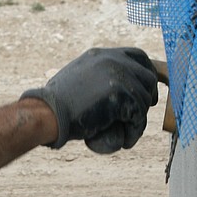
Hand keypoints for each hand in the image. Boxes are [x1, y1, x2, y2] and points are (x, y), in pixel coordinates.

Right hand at [21, 47, 157, 151]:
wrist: (48, 112)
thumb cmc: (56, 103)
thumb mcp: (80, 79)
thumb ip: (98, 77)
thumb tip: (117, 87)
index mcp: (102, 54)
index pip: (137, 56)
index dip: (146, 73)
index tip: (147, 90)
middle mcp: (113, 60)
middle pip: (147, 76)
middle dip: (148, 96)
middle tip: (141, 113)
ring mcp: (119, 76)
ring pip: (144, 100)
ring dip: (138, 120)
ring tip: (125, 134)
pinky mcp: (123, 96)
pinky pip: (138, 117)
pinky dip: (134, 132)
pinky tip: (125, 142)